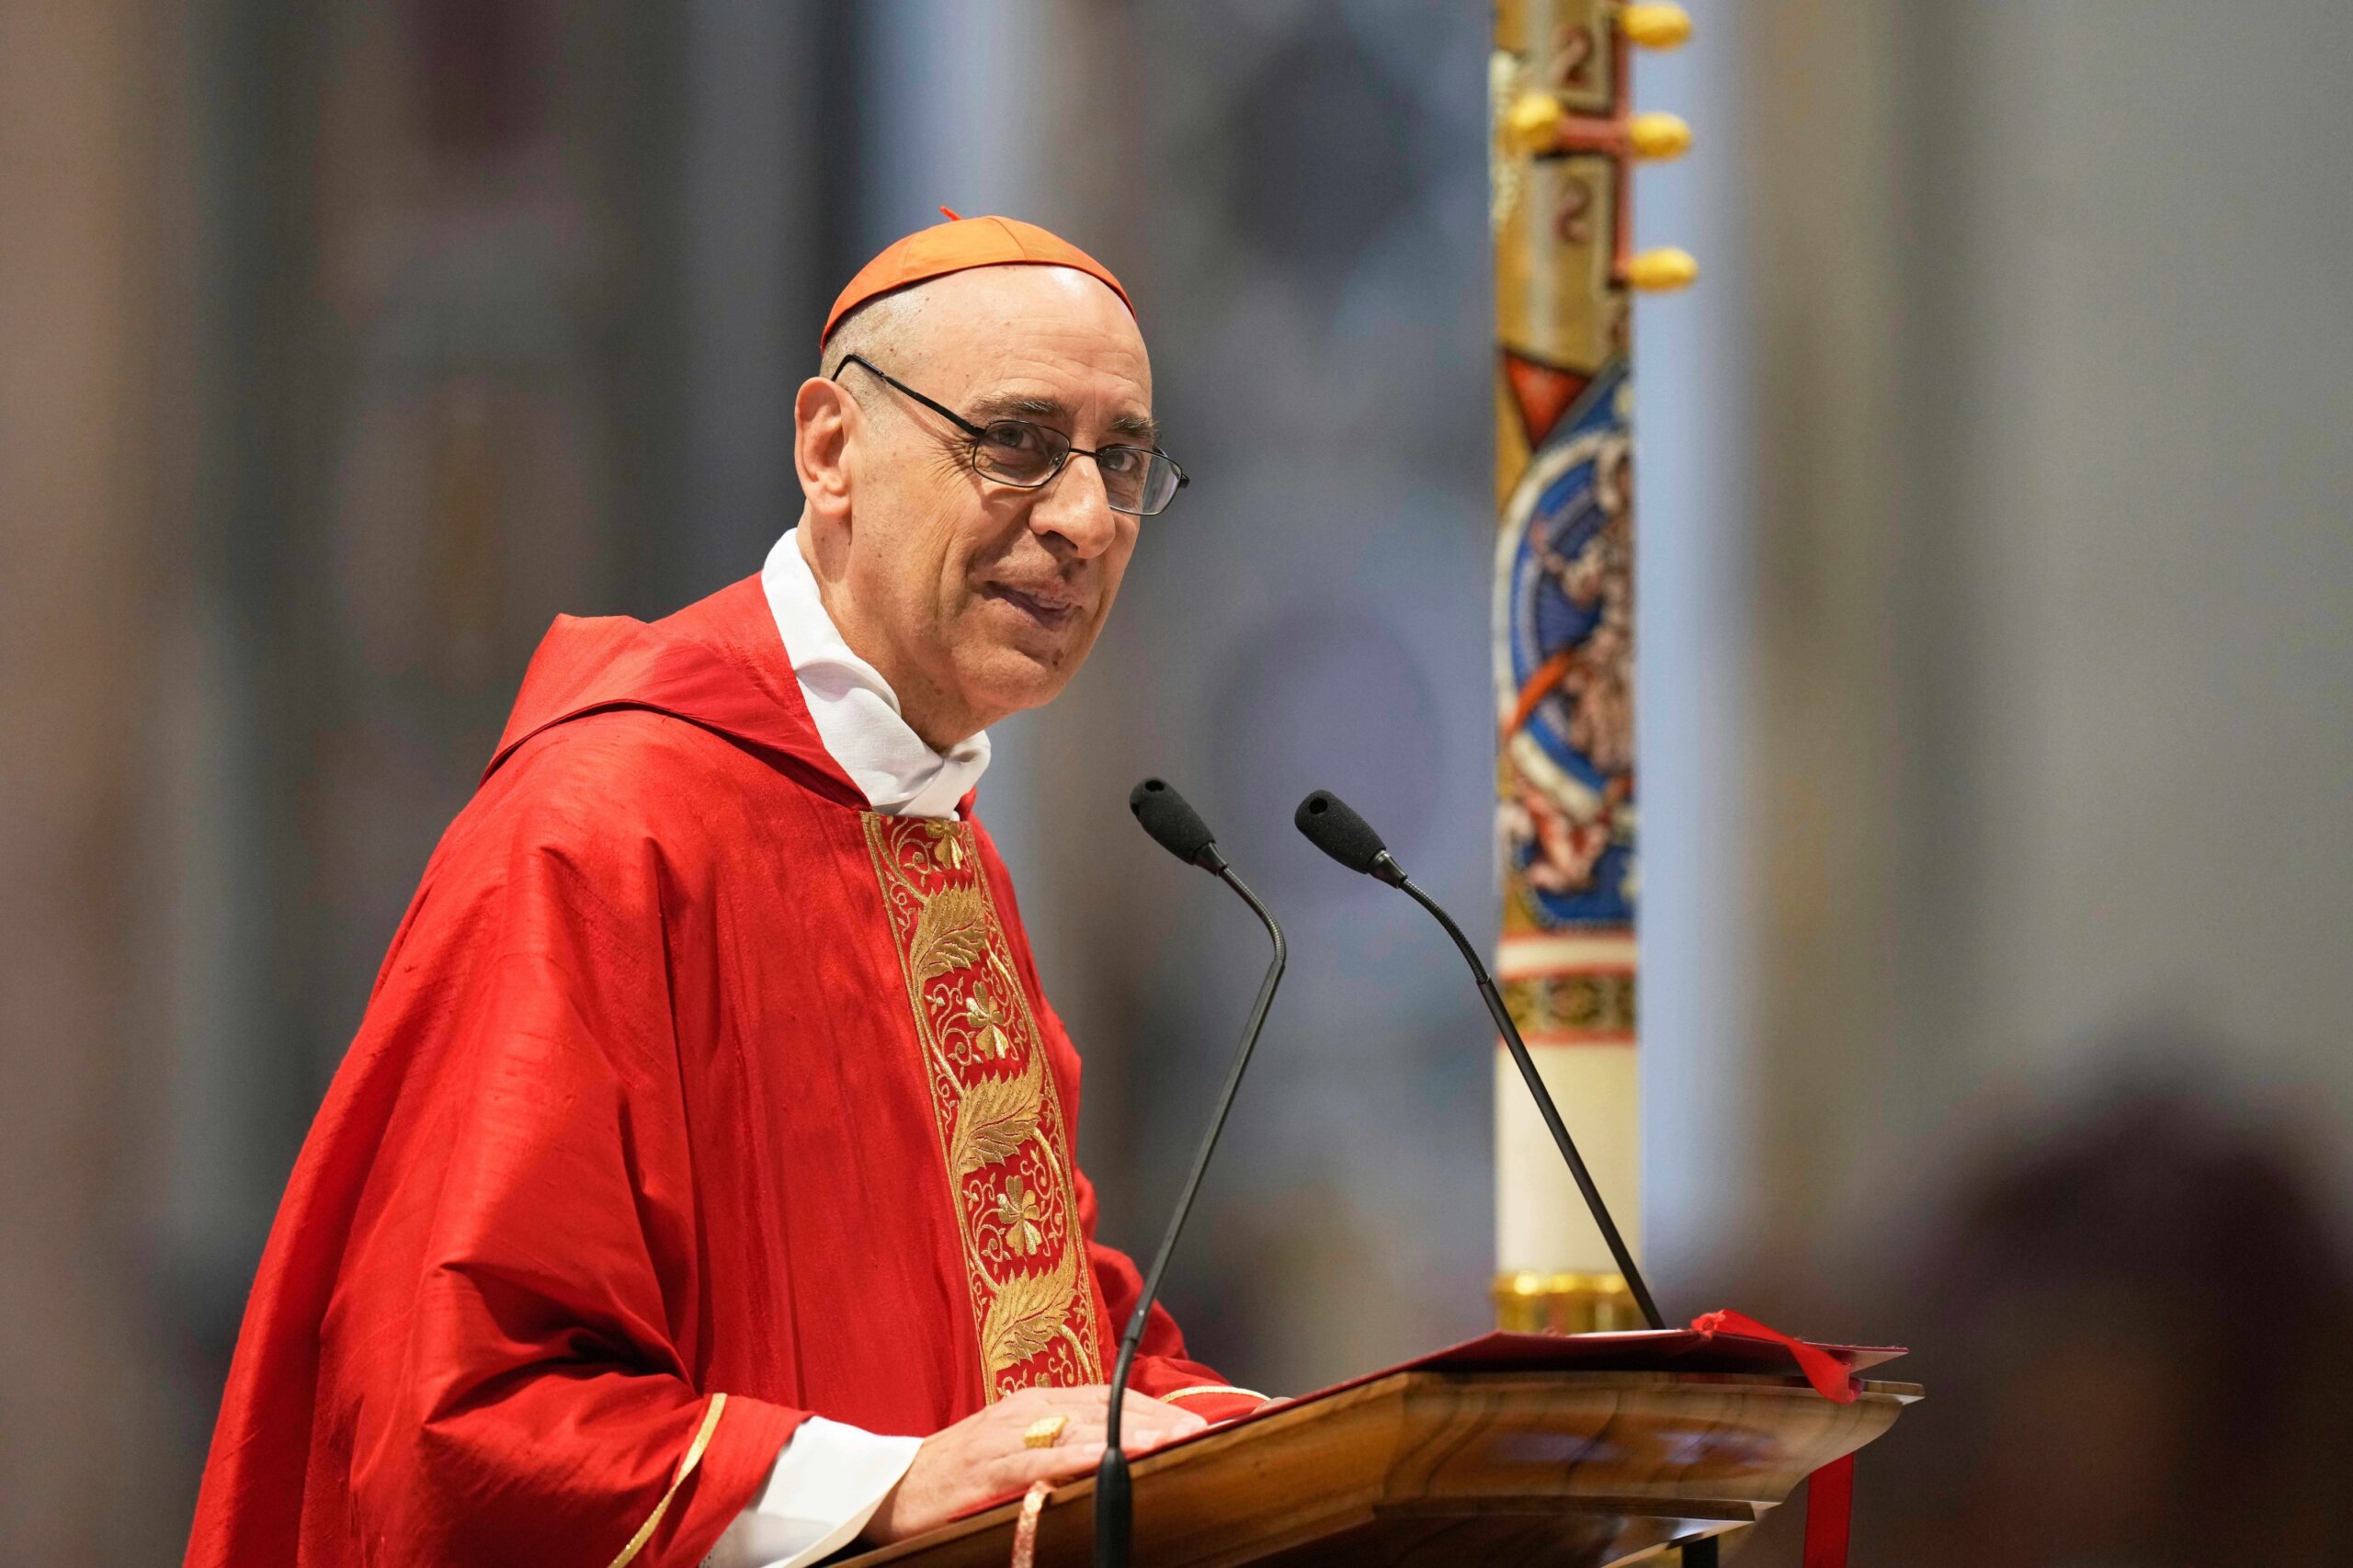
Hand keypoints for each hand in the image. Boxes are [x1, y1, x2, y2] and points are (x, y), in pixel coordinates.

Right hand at [861, 1386, 1206, 1544]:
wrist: (888, 1486)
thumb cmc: (958, 1471)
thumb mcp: (1015, 1446)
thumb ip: (1061, 1442)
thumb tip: (1119, 1453)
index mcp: (1038, 1403)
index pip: (1111, 1397)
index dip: (1156, 1408)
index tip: (1199, 1420)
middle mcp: (1027, 1410)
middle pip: (1105, 1409)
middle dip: (1157, 1420)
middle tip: (1203, 1430)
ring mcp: (1006, 1436)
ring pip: (1079, 1429)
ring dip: (1130, 1435)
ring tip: (1173, 1443)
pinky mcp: (986, 1467)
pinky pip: (1037, 1460)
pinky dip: (1074, 1457)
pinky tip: (1105, 1460)